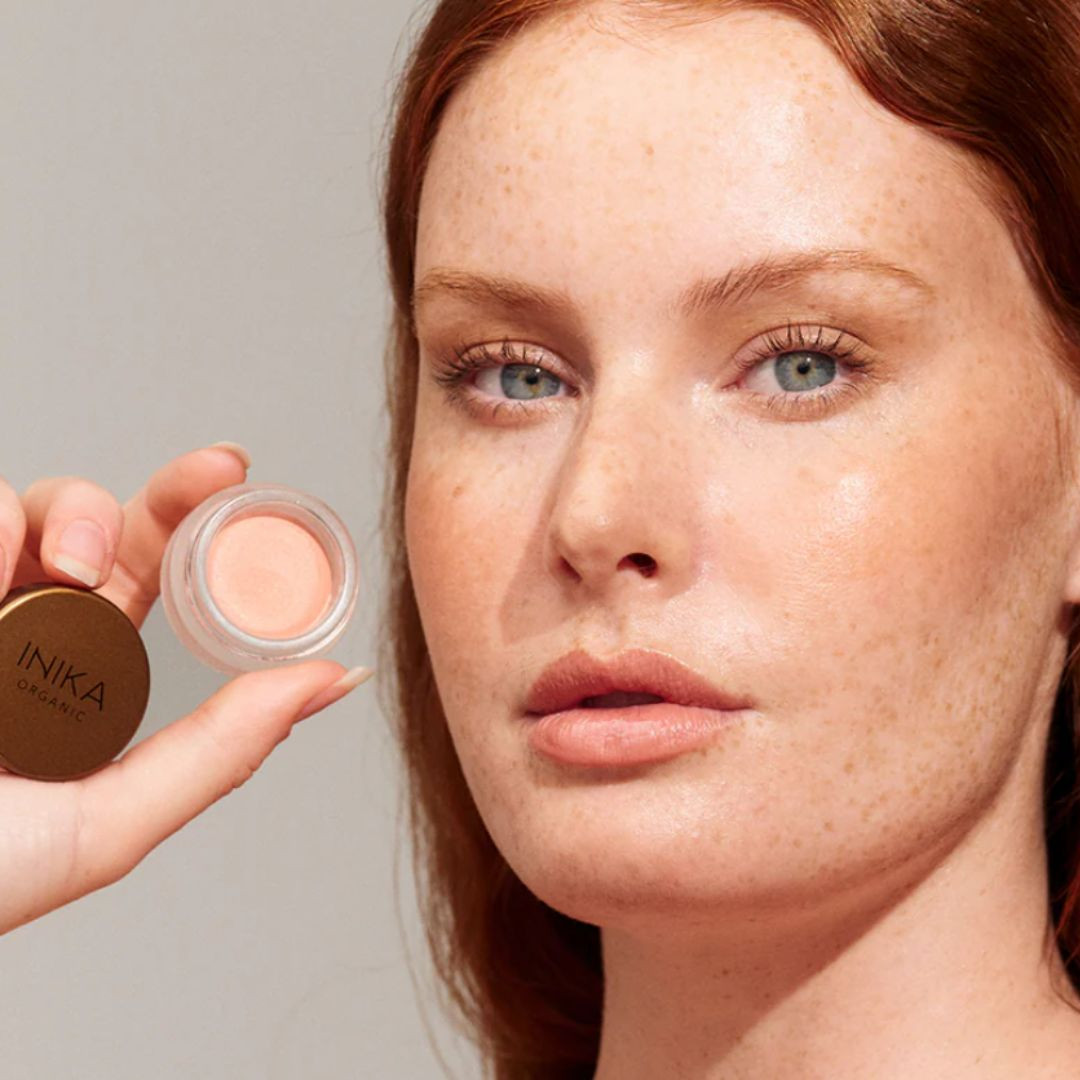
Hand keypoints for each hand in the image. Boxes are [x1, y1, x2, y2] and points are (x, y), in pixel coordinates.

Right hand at [0, 444, 371, 934]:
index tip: (238, 476)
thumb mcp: (105, 822)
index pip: (148, 575)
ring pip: (29, 503)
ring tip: (70, 572)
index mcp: (77, 669)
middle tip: (216, 476)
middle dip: (165, 489)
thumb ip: (221, 750)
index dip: (197, 522)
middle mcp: (21, 622)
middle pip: (102, 520)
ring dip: (71, 512)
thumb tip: (334, 683)